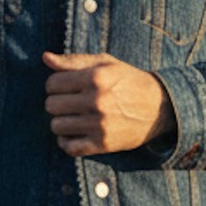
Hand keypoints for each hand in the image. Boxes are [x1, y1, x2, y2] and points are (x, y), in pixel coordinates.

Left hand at [42, 51, 175, 157]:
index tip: (65, 87)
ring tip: (72, 117)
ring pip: (57, 126)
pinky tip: (72, 134)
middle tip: (69, 102)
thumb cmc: (128, 81)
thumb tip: (45, 57)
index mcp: (96, 78)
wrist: (160, 107)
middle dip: (56, 103)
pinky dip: (66, 142)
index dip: (55, 85)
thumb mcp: (105, 64)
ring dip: (61, 122)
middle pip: (51, 105)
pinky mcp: (103, 144)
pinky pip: (69, 147)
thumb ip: (73, 61)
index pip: (52, 83)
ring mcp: (99, 125)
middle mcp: (96, 101)